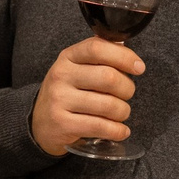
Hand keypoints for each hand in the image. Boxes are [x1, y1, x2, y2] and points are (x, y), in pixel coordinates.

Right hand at [30, 37, 144, 154]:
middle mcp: (61, 75)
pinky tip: (121, 131)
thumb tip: (129, 53)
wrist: (40, 123)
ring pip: (108, 105)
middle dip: (127, 89)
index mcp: (68, 57)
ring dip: (123, 112)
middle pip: (109, 77)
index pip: (98, 48)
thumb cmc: (68, 92)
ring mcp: (59, 100)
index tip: (139, 68)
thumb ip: (100, 58)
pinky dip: (117, 131)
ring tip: (120, 113)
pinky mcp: (62, 124)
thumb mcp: (76, 68)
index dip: (124, 57)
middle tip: (126, 95)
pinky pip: (100, 127)